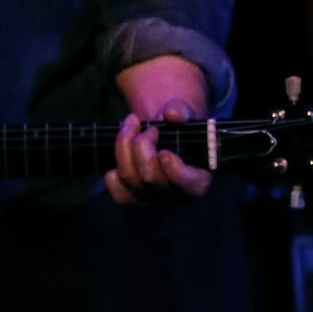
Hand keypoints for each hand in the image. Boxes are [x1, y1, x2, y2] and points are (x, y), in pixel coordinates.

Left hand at [107, 55, 212, 204]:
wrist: (165, 136)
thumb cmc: (180, 128)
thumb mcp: (186, 116)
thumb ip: (182, 112)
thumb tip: (172, 114)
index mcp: (199, 179)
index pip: (191, 185)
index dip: (175, 169)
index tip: (165, 151)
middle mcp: (176, 195)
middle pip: (150, 177)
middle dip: (143, 146)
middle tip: (148, 127)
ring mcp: (153, 199)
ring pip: (130, 178)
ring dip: (124, 147)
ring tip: (131, 124)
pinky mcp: (134, 199)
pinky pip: (118, 194)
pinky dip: (113, 175)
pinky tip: (122, 154)